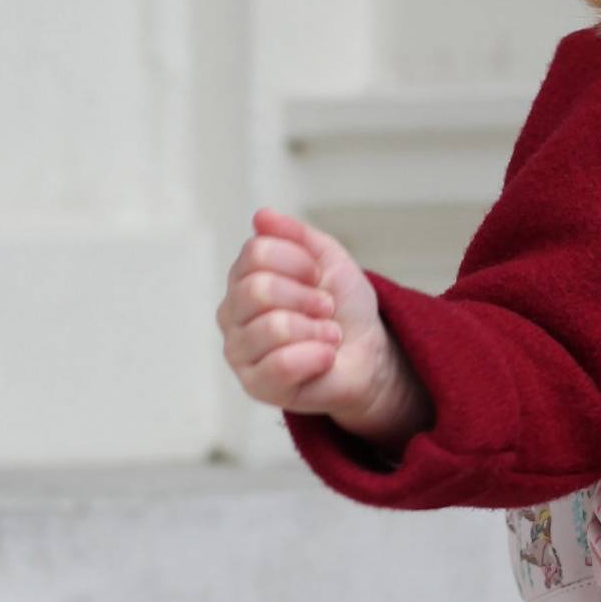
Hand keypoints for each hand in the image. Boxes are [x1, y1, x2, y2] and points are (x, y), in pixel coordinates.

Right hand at [219, 208, 426, 442]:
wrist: (368, 353)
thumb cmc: (343, 308)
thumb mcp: (328, 259)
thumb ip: (296, 235)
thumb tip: (261, 216)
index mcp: (243, 277)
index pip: (257, 252)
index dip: (299, 261)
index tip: (317, 276)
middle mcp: (232, 313)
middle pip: (258, 289)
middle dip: (307, 298)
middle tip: (325, 309)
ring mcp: (239, 351)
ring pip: (272, 327)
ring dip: (316, 329)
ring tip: (327, 335)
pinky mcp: (255, 385)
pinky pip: (281, 364)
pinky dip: (316, 357)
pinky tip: (324, 358)